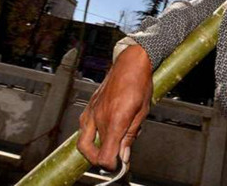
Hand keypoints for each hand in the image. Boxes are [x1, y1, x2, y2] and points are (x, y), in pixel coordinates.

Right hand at [77, 44, 152, 169]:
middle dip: (99, 160)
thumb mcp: (142, 112)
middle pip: (90, 151)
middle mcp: (99, 118)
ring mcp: (92, 111)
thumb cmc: (139, 82)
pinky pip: (84, 127)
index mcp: (114, 121)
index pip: (104, 156)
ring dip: (94, 148)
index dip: (111, 165)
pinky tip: (104, 131)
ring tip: (109, 145)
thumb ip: (131, 135)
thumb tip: (124, 155)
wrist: (130, 62)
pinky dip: (90, 135)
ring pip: (84, 140)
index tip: (118, 165)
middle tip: (111, 159)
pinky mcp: (89, 106)